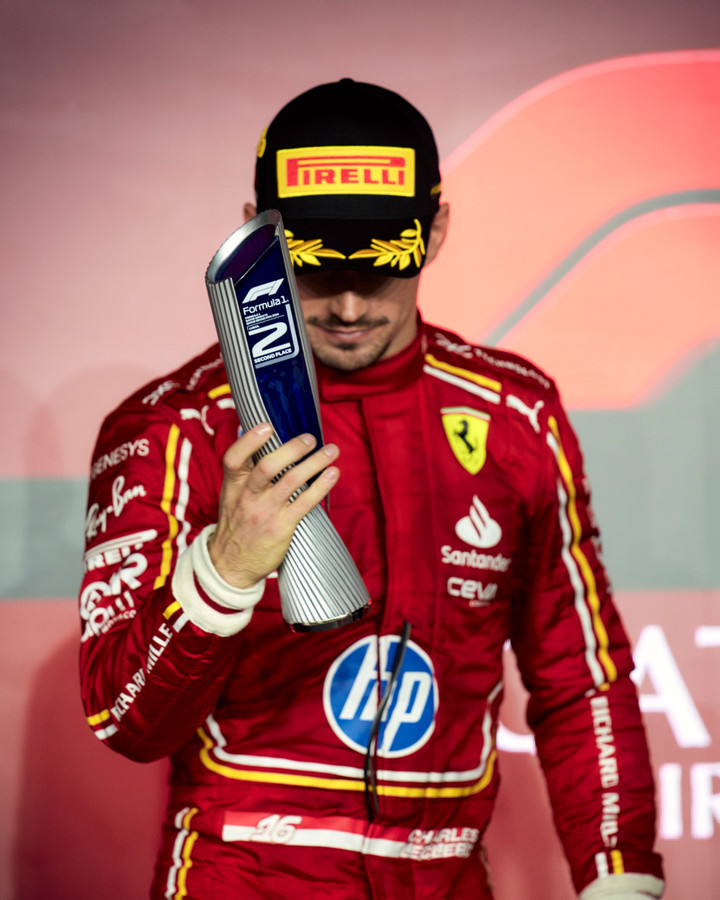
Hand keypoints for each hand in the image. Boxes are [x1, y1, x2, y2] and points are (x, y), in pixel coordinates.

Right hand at [207, 423, 339, 588]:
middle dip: (292, 448)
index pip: (234, 458)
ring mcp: (264, 512)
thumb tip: (261, 440)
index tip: (267, 425)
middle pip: (267, 466)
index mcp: (233, 485)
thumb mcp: (232, 496)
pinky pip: (304, 503)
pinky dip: (321, 485)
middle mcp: (247, 496)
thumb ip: (246, 473)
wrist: (229, 565)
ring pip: (291, 481)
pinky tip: (332, 474)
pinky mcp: (281, 527)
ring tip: (331, 450)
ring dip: (314, 462)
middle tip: (311, 438)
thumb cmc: (237, 524)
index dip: (249, 440)